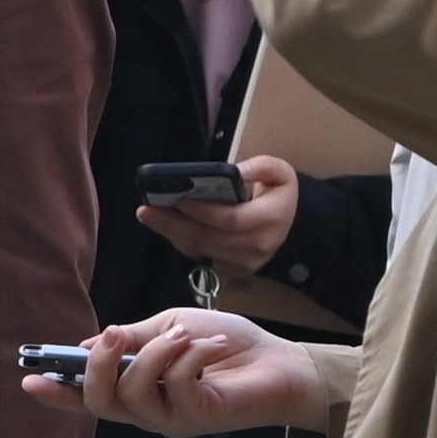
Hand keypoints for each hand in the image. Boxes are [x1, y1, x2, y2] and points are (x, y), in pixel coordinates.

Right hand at [26, 304, 343, 437]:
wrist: (280, 362)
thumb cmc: (226, 344)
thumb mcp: (171, 327)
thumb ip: (135, 338)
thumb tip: (91, 343)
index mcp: (136, 388)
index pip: (87, 396)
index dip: (57, 392)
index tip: (28, 378)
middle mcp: (147, 410)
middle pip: (99, 402)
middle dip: (97, 365)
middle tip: (114, 335)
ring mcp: (170, 419)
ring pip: (133, 394)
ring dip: (154, 354)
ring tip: (180, 335)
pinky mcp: (197, 420)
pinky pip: (175, 385)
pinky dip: (188, 355)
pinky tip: (210, 346)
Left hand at [131, 154, 305, 275]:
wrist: (290, 224)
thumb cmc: (278, 193)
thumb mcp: (279, 172)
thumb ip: (260, 167)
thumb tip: (236, 171)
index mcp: (271, 218)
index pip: (231, 220)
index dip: (203, 212)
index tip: (179, 200)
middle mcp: (259, 244)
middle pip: (209, 238)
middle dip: (175, 224)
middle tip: (146, 210)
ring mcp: (246, 262)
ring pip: (202, 250)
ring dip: (172, 233)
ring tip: (149, 216)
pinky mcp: (234, 270)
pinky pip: (202, 257)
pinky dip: (182, 243)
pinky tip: (166, 227)